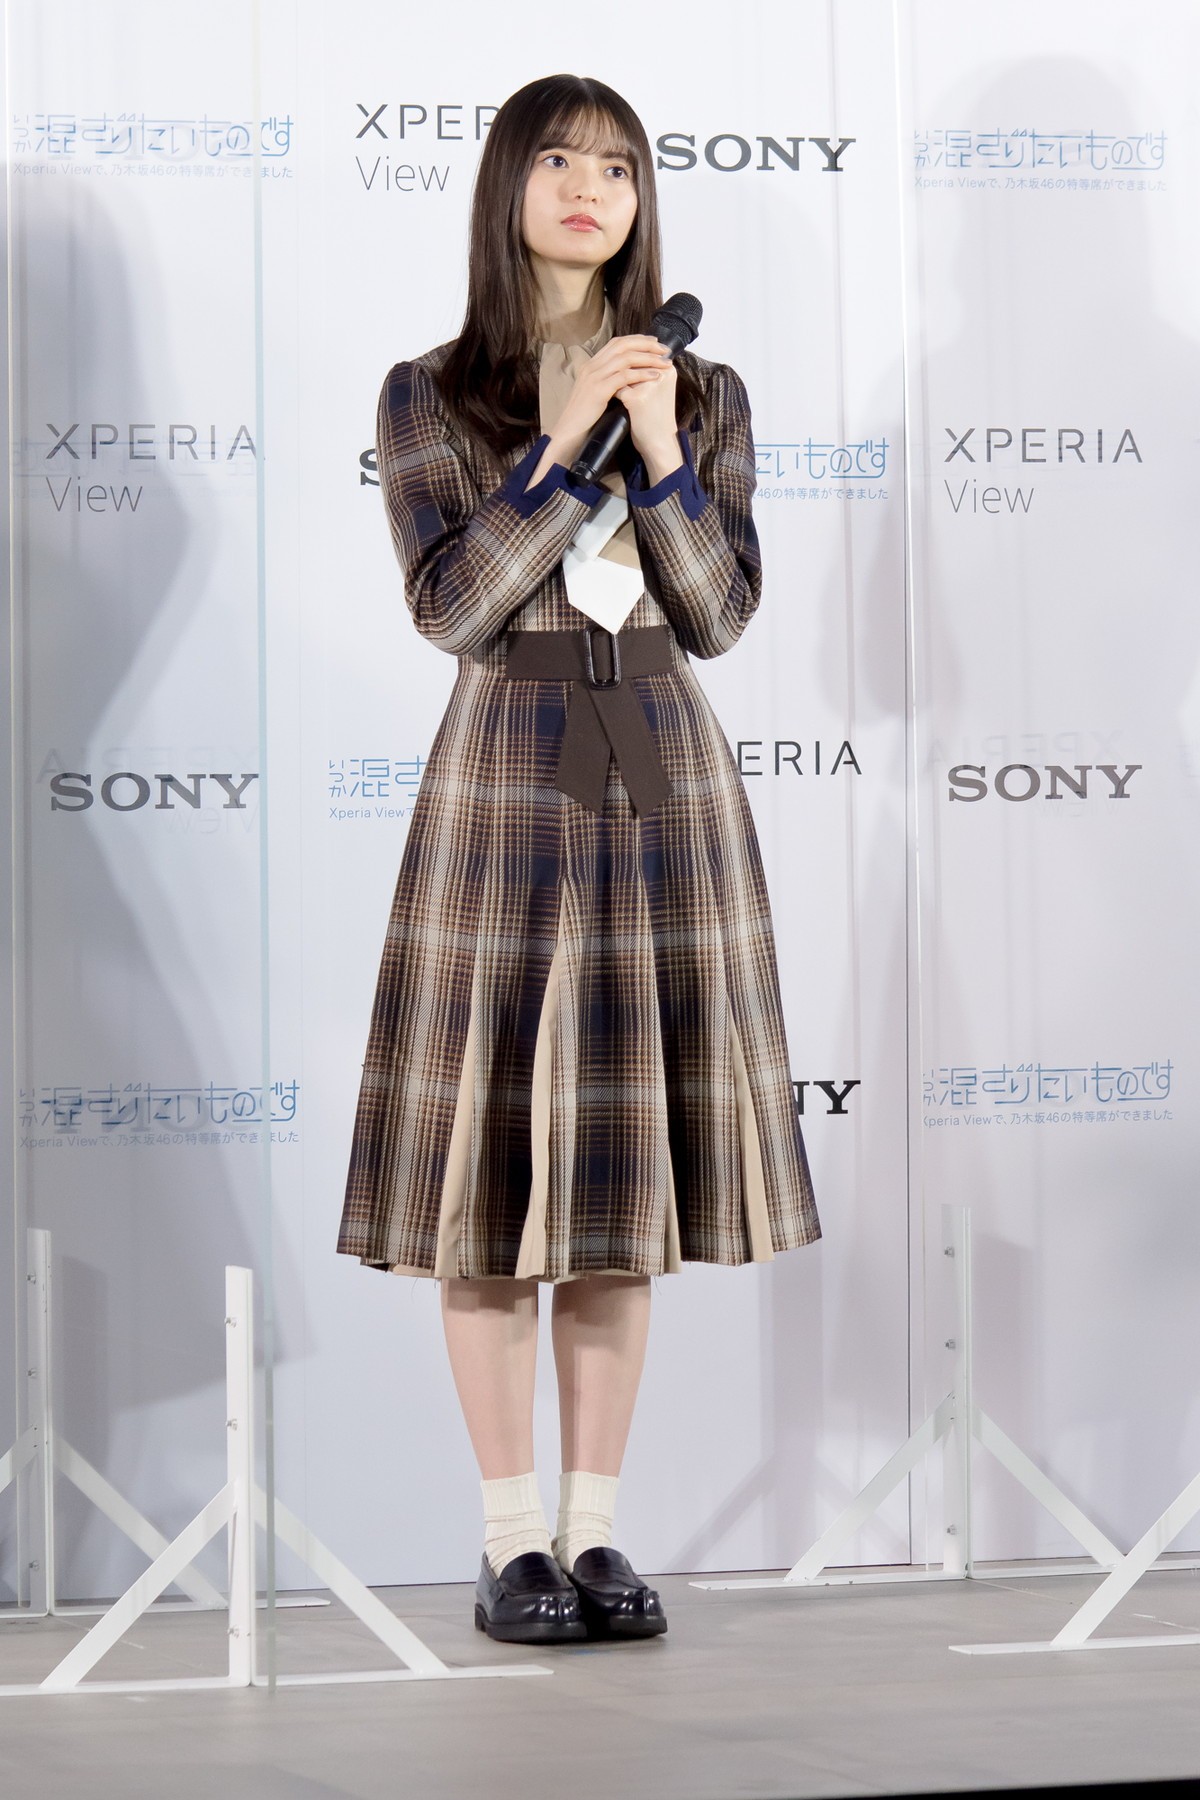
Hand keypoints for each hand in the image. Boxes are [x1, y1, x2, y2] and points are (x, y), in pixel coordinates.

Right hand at [529, 334, 674, 488]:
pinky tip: (655, 376)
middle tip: (664, 349)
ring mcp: (594, 376)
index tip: (654, 343)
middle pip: (623, 345)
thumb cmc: (585, 416)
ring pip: (625, 358)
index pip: (616, 343)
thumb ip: (607, 380)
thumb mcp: (596, 392)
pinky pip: (624, 376)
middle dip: (646, 344)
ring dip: (648, 358)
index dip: (637, 340)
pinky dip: (642, 374)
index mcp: (592, 364)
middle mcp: (592, 366)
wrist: (570, 431)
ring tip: (664, 362)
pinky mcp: (598, 389)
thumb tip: (627, 376)